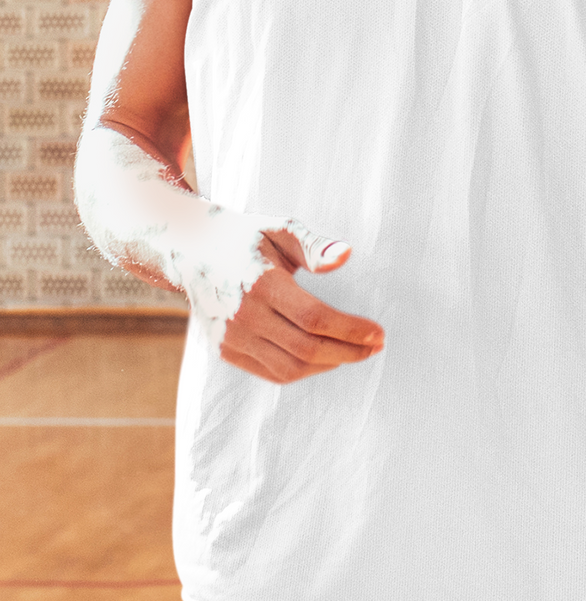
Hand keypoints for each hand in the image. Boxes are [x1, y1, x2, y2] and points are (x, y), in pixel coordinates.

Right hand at [220, 219, 384, 384]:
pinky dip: (302, 370)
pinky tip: (324, 358)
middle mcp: (243, 315)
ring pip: (290, 368)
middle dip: (348, 352)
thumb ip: (314, 245)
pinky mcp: (224, 350)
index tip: (378, 333)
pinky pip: (271, 372)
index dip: (350, 330)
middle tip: (375, 347)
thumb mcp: (280, 229)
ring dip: (328, 366)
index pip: (314, 318)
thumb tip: (346, 256)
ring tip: (353, 353)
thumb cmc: (246, 236)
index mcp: (260, 283)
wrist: (192, 250)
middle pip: (306, 348)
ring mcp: (230, 337)